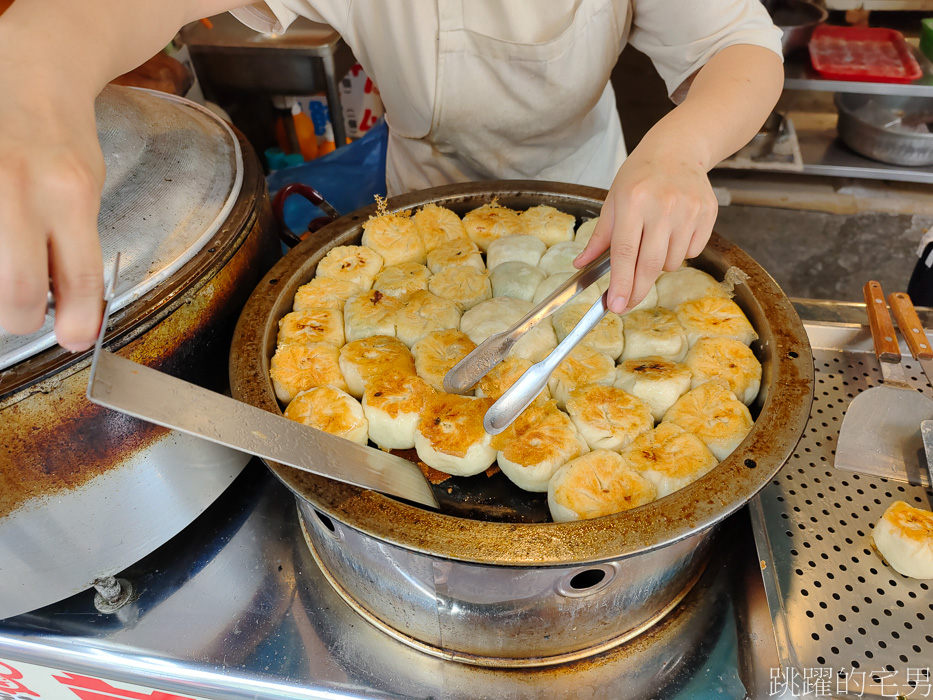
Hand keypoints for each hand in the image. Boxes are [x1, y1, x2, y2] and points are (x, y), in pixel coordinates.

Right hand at [0, 72, 105, 350]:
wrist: (29, 71)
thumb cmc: (62, 138)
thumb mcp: (88, 189)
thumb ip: (76, 245)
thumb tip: (69, 307)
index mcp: (70, 195)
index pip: (78, 277)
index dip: (75, 322)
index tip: (73, 339)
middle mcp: (21, 189)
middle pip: (15, 290)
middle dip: (21, 319)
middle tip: (25, 314)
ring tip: (8, 267)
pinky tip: (3, 244)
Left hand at [574, 146, 717, 313]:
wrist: (677, 150)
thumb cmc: (640, 177)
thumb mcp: (613, 201)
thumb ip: (599, 237)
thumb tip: (580, 265)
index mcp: (633, 201)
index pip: (624, 252)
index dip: (620, 283)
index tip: (615, 305)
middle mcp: (662, 206)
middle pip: (650, 265)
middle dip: (637, 290)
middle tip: (626, 304)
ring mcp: (688, 210)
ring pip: (671, 262)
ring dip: (659, 265)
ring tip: (653, 242)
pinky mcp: (707, 213)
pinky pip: (692, 252)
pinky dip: (679, 252)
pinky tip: (673, 233)